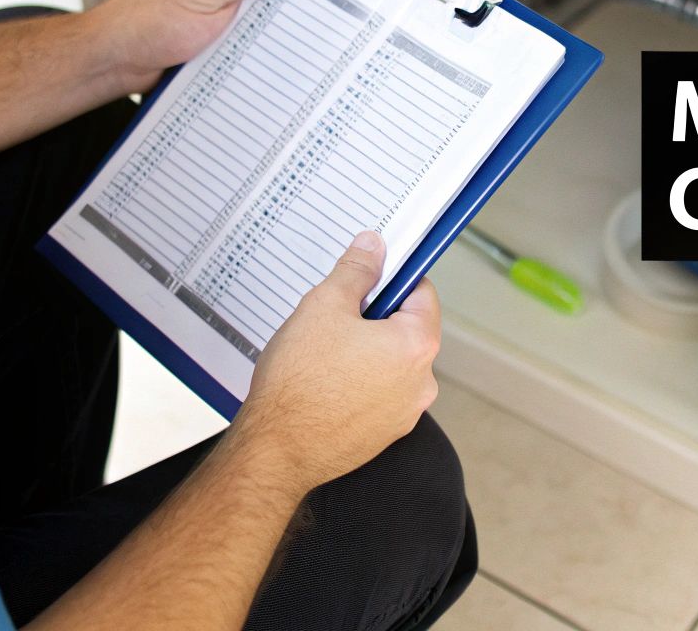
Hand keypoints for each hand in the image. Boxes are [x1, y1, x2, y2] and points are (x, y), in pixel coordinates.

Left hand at [85, 0, 300, 93]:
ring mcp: (222, 0)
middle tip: (326, 0)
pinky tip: (279, 47)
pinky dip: (268, 37)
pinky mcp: (222, 29)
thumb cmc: (140, 22)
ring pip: (267, 2)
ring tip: (304, 26)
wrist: (114, 62)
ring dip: (283, 15)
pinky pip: (255, 28)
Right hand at [229, 231, 441, 494]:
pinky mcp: (383, 435)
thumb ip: (356, 271)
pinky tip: (324, 383)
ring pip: (390, 364)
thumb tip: (373, 247)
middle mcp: (422, 383)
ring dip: (365, 352)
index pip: (422, 293)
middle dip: (373, 319)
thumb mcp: (324, 306)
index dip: (392, 279)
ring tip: (323, 355)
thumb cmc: (299, 381)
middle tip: (334, 319)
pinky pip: (378, 395)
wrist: (276, 450)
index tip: (367, 278)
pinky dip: (358, 383)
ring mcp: (404, 414)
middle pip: (406, 330)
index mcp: (417, 346)